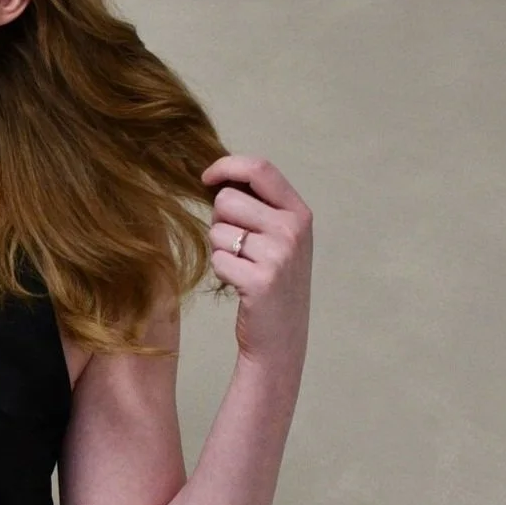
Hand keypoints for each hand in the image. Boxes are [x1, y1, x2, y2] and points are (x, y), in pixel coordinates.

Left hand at [203, 155, 312, 363]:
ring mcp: (279, 254)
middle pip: (227, 199)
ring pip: (217, 230)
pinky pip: (217, 259)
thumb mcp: (279, 238)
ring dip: (220, 249)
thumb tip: (218, 177)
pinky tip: (240, 285)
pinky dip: (221, 272)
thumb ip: (258, 206)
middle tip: (238, 248)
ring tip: (243, 268)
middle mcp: (293, 229)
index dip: (226, 166)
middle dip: (220, 221)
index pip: (259, 168)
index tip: (206, 177)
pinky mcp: (260, 280)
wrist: (281, 338)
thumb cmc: (273, 284)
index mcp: (298, 212)